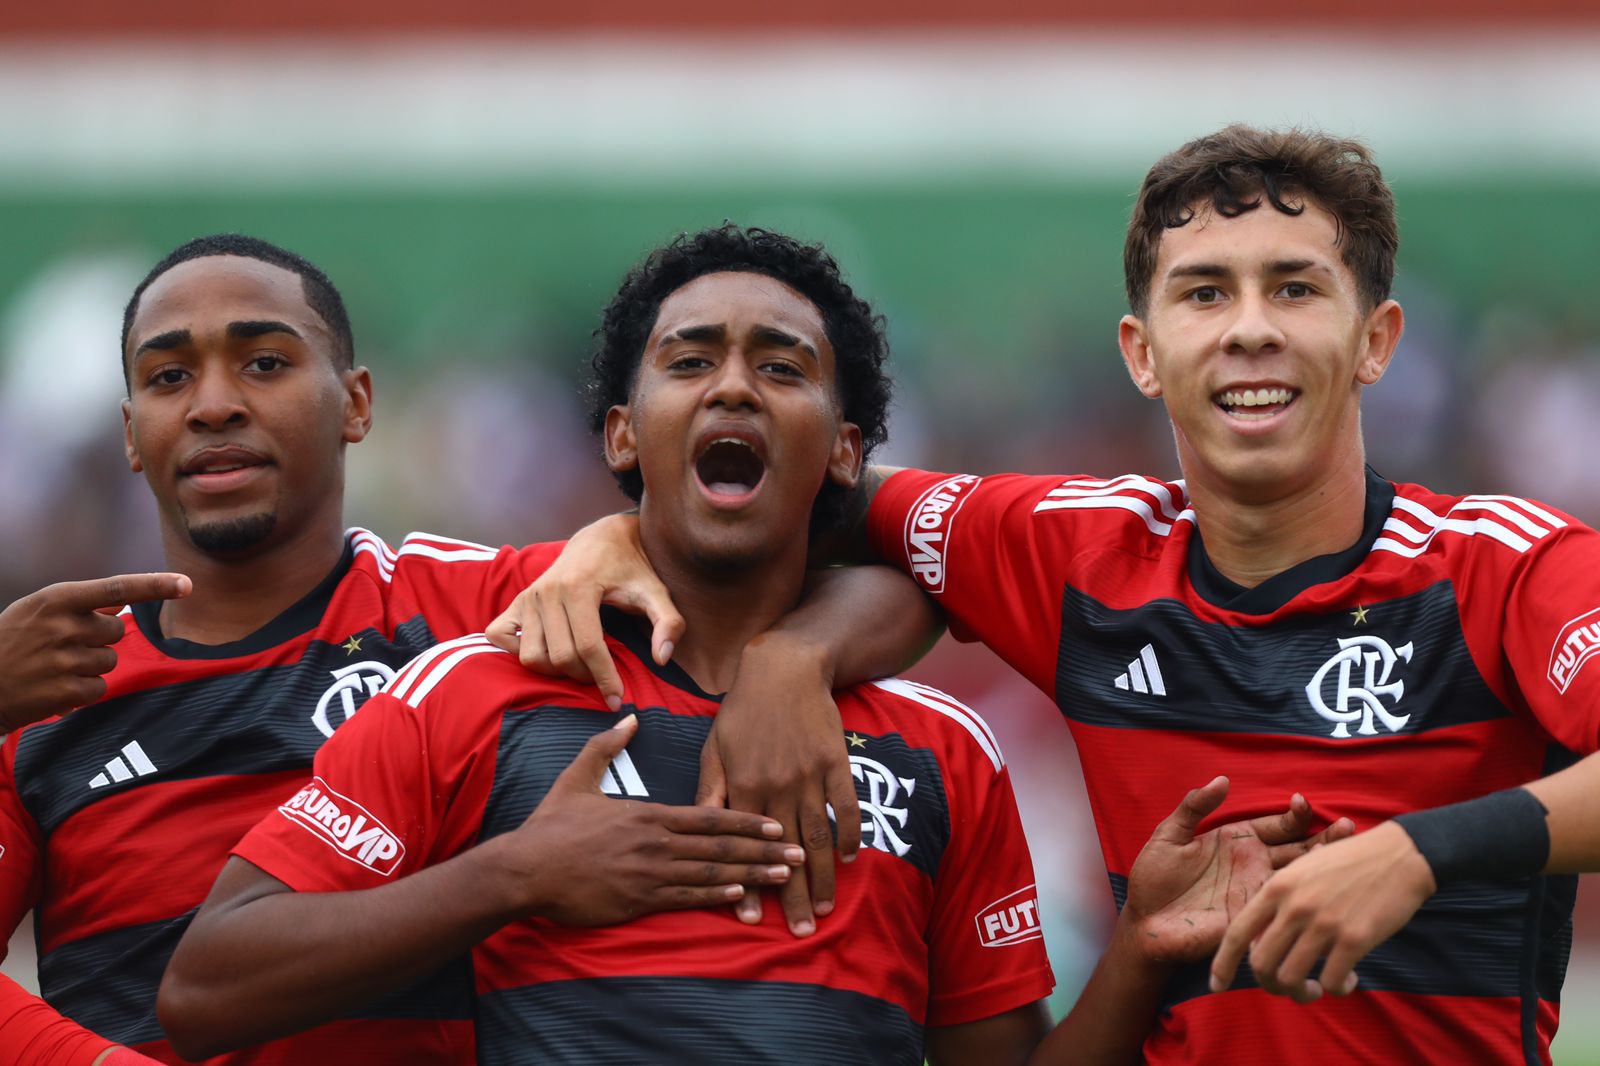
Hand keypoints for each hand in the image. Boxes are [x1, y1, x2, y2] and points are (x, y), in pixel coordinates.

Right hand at [0, 573, 190, 730]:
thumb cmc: (9, 643)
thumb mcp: (35, 611)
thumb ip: (79, 604)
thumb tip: (123, 601)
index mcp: (55, 600)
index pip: (117, 588)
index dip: (155, 585)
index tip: (186, 584)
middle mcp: (62, 626)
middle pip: (116, 630)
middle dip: (98, 639)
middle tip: (62, 646)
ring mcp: (64, 660)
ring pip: (109, 660)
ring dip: (89, 666)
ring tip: (54, 667)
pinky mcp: (65, 691)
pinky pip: (100, 687)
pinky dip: (83, 690)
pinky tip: (55, 687)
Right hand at [485, 515, 683, 712]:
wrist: (601, 539)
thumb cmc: (630, 567)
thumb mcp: (656, 591)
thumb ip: (668, 622)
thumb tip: (662, 658)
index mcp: (578, 587)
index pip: (588, 646)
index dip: (604, 677)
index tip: (617, 698)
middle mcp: (546, 591)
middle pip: (560, 656)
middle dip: (584, 675)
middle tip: (602, 676)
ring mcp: (527, 597)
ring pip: (532, 656)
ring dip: (554, 670)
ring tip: (578, 664)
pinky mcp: (516, 601)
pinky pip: (501, 637)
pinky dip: (518, 651)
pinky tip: (546, 651)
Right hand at [504, 715, 803, 924]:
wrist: (526, 868)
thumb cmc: (551, 826)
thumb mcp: (577, 777)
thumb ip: (605, 746)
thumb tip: (628, 717)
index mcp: (648, 814)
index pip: (709, 815)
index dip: (747, 819)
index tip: (777, 823)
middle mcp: (656, 842)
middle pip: (721, 845)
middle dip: (764, 849)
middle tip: (800, 853)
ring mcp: (649, 873)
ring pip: (711, 873)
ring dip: (751, 874)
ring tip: (784, 877)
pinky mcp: (637, 900)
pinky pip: (685, 898)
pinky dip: (716, 897)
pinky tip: (741, 896)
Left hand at [695, 634, 858, 936]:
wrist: (783, 669)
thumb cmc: (741, 711)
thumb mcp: (714, 749)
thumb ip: (711, 791)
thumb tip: (701, 827)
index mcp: (745, 786)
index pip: (747, 848)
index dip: (751, 884)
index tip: (753, 920)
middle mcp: (779, 786)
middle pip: (788, 852)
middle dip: (794, 896)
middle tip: (802, 932)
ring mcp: (811, 776)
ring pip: (819, 837)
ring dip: (824, 876)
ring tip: (826, 908)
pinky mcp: (836, 763)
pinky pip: (847, 806)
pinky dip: (851, 834)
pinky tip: (852, 859)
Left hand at [1121, 777, 1354, 964]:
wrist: (1144, 923)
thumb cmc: (1154, 878)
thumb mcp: (1169, 835)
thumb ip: (1193, 806)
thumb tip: (1223, 779)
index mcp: (1238, 841)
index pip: (1277, 825)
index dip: (1294, 815)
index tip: (1303, 803)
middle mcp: (1254, 865)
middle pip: (1298, 850)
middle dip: (1325, 839)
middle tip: (1349, 827)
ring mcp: (1257, 893)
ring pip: (1300, 879)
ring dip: (1324, 868)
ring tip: (1351, 854)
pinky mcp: (1255, 920)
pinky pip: (1286, 911)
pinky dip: (1307, 904)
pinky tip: (1328, 896)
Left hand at [1209, 819, 1435, 1001]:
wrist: (1399, 856)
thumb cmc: (1348, 863)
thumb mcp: (1302, 869)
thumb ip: (1279, 901)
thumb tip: (1262, 943)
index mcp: (1277, 887)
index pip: (1236, 933)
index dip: (1222, 964)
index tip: (1216, 985)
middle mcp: (1294, 906)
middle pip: (1261, 964)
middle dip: (1269, 985)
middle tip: (1286, 988)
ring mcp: (1323, 923)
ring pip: (1293, 979)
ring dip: (1303, 993)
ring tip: (1317, 988)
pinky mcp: (1354, 939)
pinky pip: (1332, 982)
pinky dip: (1336, 989)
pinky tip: (1348, 980)